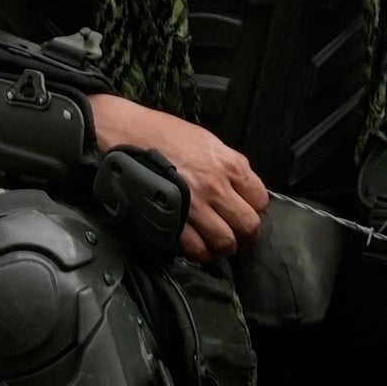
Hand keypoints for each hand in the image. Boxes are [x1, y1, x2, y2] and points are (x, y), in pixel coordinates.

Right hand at [84, 94, 266, 263]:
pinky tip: (198, 247)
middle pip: (248, 225)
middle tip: (239, 235)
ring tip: (219, 244)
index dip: (255, 209)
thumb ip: (228, 166)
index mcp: (229, 164)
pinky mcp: (171, 219)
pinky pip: (195, 248)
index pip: (260, 200)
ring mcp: (194, 206)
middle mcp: (216, 187)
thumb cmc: (163, 133)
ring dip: (225, 246)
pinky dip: (200, 252)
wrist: (126, 134)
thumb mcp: (207, 141)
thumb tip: (242, 188)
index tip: (247, 211)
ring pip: (225, 242)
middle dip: (247, 234)